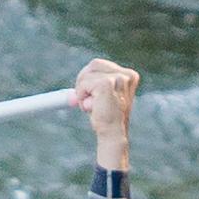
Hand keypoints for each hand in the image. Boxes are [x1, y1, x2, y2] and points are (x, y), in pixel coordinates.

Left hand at [71, 54, 139, 171]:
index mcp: (129, 76)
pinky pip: (84, 84)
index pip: (101, 65)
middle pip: (94, 64)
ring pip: (87, 74)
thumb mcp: (101, 99)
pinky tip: (91, 108)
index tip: (88, 92)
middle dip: (83, 80)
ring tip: (91, 106)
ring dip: (82, 90)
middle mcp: (126, 75)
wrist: (113, 135)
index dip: (89, 77)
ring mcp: (118, 78)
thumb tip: (69, 95)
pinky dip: (81, 96)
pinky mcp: (106, 84)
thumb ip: (90, 89)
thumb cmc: (109, 119)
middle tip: (83, 98)